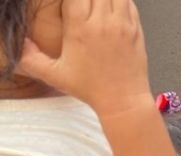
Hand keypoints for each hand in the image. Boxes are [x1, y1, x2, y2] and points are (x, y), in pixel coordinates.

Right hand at [18, 0, 151, 115]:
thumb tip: (23, 42)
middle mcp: (103, 23)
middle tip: (82, 7)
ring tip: (96, 5)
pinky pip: (130, 3)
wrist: (123, 101)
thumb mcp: (54, 75)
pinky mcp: (137, 30)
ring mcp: (123, 25)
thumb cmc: (90, 89)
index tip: (69, 5)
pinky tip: (112, 7)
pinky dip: (120, 0)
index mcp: (80, 29)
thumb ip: (31, 58)